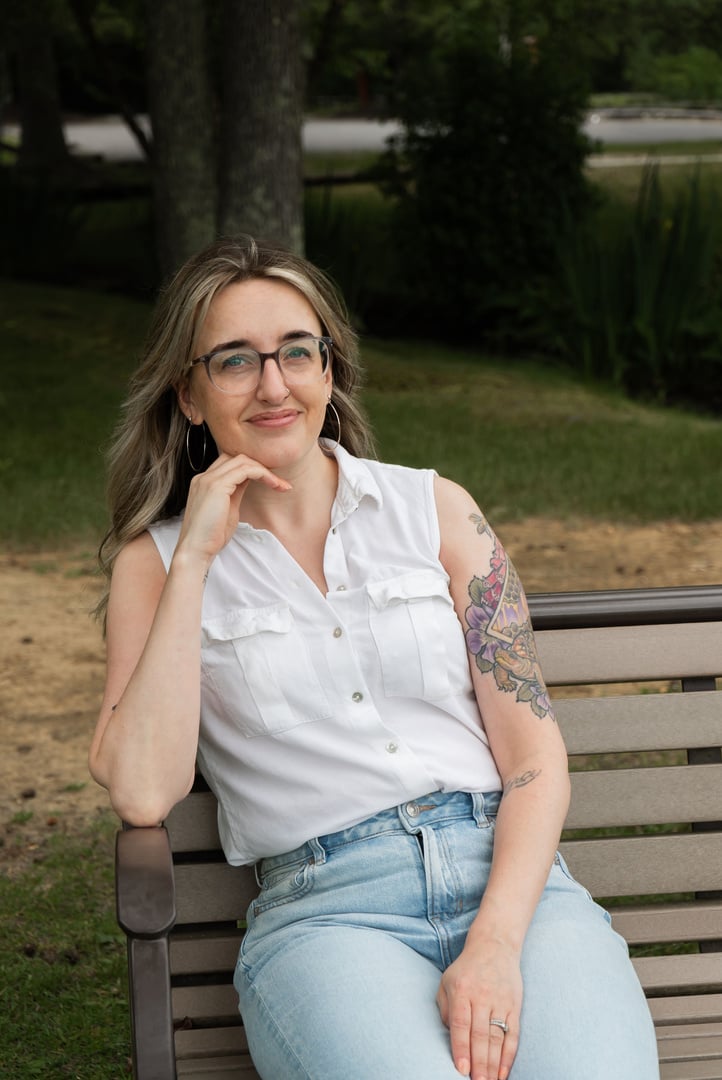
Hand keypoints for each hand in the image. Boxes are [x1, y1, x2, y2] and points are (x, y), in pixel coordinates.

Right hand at [177, 452, 290, 564]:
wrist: (196, 550)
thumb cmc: (211, 536)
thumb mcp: (228, 509)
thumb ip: (236, 492)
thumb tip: (249, 480)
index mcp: (205, 482)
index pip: (230, 463)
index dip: (252, 468)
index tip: (270, 482)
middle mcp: (204, 477)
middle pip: (237, 457)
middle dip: (260, 466)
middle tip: (279, 483)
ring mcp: (209, 479)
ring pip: (243, 460)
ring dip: (265, 471)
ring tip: (280, 485)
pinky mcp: (217, 486)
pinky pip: (246, 470)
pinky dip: (262, 474)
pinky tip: (273, 484)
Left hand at [436, 940, 521, 1079]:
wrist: (494, 945)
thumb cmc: (466, 969)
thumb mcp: (447, 981)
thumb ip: (445, 1009)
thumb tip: (451, 1036)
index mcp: (461, 990)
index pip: (461, 1024)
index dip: (461, 1048)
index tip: (461, 1069)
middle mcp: (482, 996)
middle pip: (481, 1035)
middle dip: (479, 1063)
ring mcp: (501, 1001)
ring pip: (497, 1038)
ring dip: (493, 1064)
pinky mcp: (515, 1005)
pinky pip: (513, 1035)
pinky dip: (508, 1056)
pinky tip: (503, 1072)